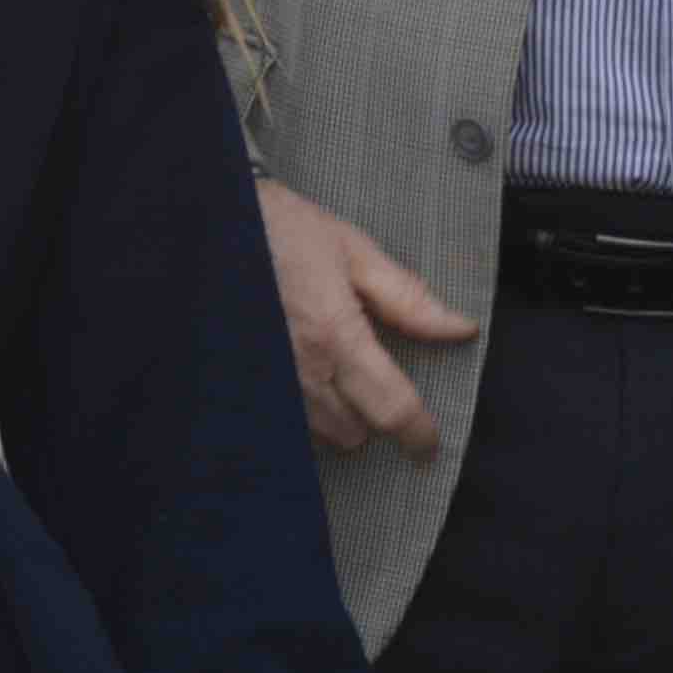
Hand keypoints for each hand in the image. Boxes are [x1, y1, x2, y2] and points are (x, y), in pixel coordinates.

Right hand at [261, 183, 478, 461]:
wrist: (213, 227)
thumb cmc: (283, 231)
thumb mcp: (355, 253)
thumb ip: (408, 299)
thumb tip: (460, 329)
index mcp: (334, 336)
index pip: (390, 408)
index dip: (418, 434)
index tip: (429, 446)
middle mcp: (297, 370)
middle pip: (353, 433)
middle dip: (374, 418)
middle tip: (377, 379)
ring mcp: (263, 383)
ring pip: (316, 434)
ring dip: (337, 417)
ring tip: (338, 372)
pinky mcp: (238, 385)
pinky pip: (282, 422)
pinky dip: (301, 412)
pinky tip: (305, 377)